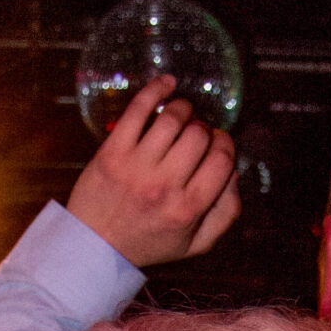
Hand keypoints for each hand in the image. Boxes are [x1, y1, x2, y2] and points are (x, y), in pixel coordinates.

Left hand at [67, 77, 239, 267]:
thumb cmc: (148, 243)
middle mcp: (163, 187)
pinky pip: (139, 108)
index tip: (218, 144)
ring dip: (184, 109)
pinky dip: (157, 89)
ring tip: (182, 116)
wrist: (95, 246)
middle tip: (196, 135)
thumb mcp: (194, 245)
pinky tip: (167, 84)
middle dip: (204, 130)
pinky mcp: (113, 150)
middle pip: (200, 136)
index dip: (225, 145)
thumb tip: (235, 175)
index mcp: (187, 210)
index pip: (222, 161)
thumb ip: (224, 214)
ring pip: (173, 118)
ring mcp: (136, 166)